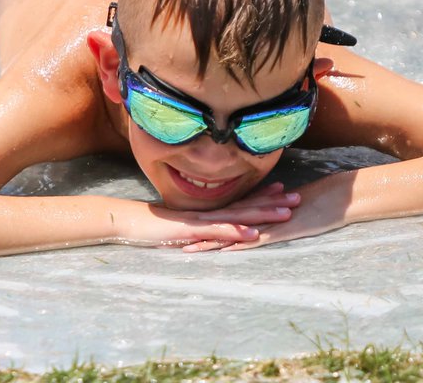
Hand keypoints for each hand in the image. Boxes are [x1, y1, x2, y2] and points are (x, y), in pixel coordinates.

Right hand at [114, 183, 299, 248]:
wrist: (124, 220)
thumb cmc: (148, 224)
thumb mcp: (177, 225)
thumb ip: (194, 225)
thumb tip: (206, 228)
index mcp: (205, 210)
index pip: (239, 200)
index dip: (261, 195)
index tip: (283, 189)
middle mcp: (207, 211)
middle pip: (245, 205)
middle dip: (272, 201)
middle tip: (298, 197)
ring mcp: (200, 219)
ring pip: (237, 215)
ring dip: (262, 214)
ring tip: (286, 212)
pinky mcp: (190, 230)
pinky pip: (217, 231)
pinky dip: (236, 231)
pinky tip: (252, 233)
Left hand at [188, 177, 350, 252]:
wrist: (335, 199)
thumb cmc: (316, 206)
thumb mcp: (287, 212)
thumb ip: (270, 215)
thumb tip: (259, 221)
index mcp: (255, 210)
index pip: (222, 216)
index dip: (201, 222)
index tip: (180, 228)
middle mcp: (255, 215)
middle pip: (219, 223)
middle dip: (195, 232)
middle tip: (170, 239)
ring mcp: (264, 224)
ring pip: (230, 233)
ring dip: (208, 242)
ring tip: (185, 250)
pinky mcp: (276, 232)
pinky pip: (252, 240)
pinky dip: (234, 246)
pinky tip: (219, 253)